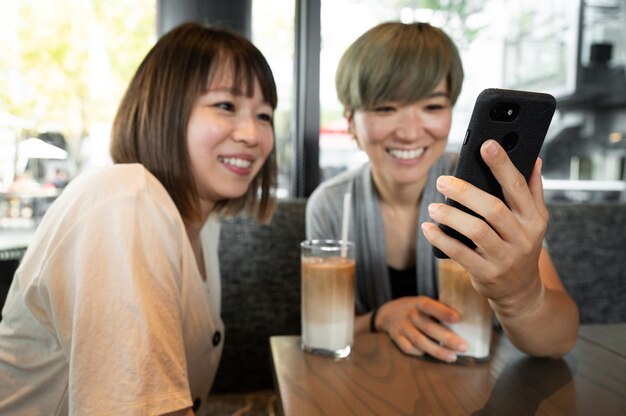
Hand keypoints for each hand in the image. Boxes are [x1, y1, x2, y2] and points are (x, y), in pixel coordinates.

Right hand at [376, 296, 467, 362]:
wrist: (387, 313)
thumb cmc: (414, 309)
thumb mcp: (423, 303)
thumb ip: (438, 309)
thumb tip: (465, 321)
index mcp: (418, 303)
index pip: (430, 306)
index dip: (443, 312)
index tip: (458, 319)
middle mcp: (409, 315)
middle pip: (428, 327)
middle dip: (447, 338)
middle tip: (463, 347)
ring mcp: (401, 327)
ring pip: (420, 341)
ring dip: (437, 350)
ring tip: (452, 357)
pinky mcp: (396, 338)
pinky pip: (408, 348)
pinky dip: (420, 353)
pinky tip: (430, 356)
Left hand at [422, 139, 545, 316]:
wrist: (521, 291)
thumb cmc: (521, 246)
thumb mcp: (534, 221)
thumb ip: (532, 190)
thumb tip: (535, 158)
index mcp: (534, 219)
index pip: (518, 186)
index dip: (502, 165)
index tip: (485, 145)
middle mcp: (523, 237)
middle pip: (493, 208)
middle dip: (465, 191)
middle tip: (442, 180)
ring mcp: (505, 257)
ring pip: (476, 231)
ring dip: (451, 216)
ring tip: (433, 206)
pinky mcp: (487, 273)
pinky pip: (460, 254)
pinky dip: (441, 239)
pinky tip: (428, 228)